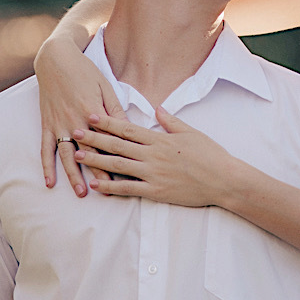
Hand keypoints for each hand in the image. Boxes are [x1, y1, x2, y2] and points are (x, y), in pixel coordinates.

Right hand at [35, 37, 126, 196]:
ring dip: (74, 175)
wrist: (56, 59)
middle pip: (90, 152)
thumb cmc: (84, 71)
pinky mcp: (47, 123)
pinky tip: (49, 182)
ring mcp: (59, 124)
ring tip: (81, 193)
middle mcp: (75, 121)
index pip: (108, 142)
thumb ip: (115, 111)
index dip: (118, 159)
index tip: (129, 175)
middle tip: (109, 193)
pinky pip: (46, 148)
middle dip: (99, 173)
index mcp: (93, 112)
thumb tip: (129, 130)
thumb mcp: (106, 87)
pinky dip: (46, 166)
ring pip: (67, 155)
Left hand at [72, 107, 236, 206]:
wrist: (224, 180)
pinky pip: (129, 189)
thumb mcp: (191, 132)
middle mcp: (152, 155)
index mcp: (160, 139)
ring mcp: (153, 174)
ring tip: (79, 156)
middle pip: (117, 145)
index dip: (107, 122)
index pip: (127, 128)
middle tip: (75, 131)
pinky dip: (111, 187)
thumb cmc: (211, 155)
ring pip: (118, 166)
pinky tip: (97, 185)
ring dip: (97, 160)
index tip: (91, 116)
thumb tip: (157, 108)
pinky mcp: (156, 191)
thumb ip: (171, 121)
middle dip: (94, 138)